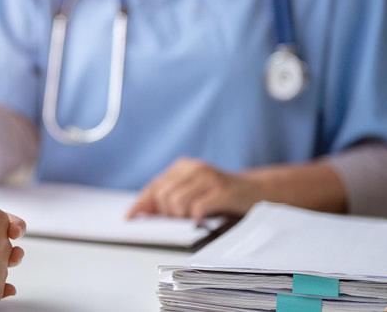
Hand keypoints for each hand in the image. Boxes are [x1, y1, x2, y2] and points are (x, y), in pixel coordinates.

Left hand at [126, 158, 264, 221]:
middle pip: (162, 196)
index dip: (141, 203)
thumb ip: (170, 200)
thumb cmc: (221, 197)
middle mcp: (194, 168)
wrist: (257, 192)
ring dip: (182, 216)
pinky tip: (203, 218)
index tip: (130, 217)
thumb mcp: (193, 194)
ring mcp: (209, 177)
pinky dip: (196, 217)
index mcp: (183, 167)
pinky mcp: (222, 190)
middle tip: (181, 219)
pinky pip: (197, 208)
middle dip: (167, 213)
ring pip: (176, 202)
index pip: (154, 186)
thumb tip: (143, 212)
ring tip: (194, 217)